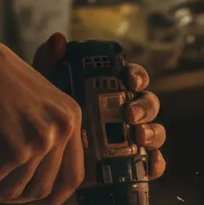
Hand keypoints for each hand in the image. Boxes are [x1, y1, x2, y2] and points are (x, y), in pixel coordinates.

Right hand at [0, 20, 84, 204]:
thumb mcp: (38, 98)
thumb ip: (50, 128)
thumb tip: (50, 174)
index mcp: (71, 117)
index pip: (74, 174)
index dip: (56, 194)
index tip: (38, 200)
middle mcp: (62, 130)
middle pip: (45, 187)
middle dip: (20, 198)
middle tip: (0, 195)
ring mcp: (39, 141)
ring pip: (18, 189)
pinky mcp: (13, 150)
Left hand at [33, 32, 166, 180]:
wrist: (47, 161)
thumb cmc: (51, 121)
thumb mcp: (46, 92)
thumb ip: (51, 65)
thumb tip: (58, 39)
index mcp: (115, 91)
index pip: (134, 78)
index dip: (137, 76)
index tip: (129, 80)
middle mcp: (130, 113)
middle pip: (149, 104)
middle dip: (145, 107)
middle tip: (130, 114)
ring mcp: (135, 140)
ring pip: (156, 132)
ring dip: (153, 133)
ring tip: (139, 138)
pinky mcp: (135, 165)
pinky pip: (154, 164)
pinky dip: (157, 164)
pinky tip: (150, 163)